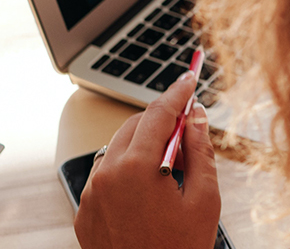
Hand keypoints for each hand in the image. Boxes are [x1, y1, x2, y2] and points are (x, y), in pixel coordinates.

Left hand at [74, 72, 221, 248]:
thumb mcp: (204, 198)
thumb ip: (200, 151)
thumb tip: (196, 118)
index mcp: (136, 168)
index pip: (158, 113)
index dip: (178, 92)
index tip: (190, 77)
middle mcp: (106, 176)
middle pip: (135, 126)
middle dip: (162, 120)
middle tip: (190, 129)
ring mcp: (92, 194)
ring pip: (118, 149)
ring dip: (143, 145)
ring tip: (172, 168)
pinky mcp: (85, 211)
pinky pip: (106, 176)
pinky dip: (128, 170)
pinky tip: (151, 189)